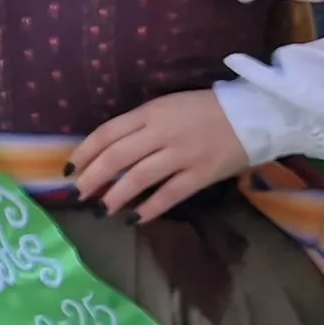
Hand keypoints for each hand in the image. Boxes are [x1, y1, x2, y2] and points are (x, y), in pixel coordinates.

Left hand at [70, 90, 250, 219]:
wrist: (254, 114)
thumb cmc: (204, 109)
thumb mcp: (167, 106)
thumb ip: (140, 125)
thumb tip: (107, 151)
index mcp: (150, 112)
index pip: (107, 133)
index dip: (84, 152)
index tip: (69, 169)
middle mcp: (162, 132)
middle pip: (117, 157)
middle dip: (93, 178)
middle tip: (78, 194)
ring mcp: (183, 154)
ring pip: (139, 178)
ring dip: (116, 196)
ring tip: (101, 209)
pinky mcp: (202, 174)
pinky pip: (170, 194)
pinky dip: (150, 208)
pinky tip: (135, 218)